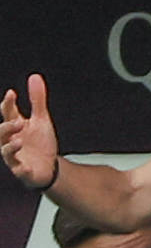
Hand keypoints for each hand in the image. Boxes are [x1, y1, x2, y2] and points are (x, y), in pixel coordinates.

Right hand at [0, 75, 60, 190]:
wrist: (49, 166)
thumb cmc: (40, 142)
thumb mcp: (41, 119)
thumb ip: (37, 100)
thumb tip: (35, 76)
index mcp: (15, 126)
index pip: (8, 113)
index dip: (8, 103)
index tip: (12, 93)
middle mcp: (11, 140)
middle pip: (2, 133)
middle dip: (7, 127)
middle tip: (18, 121)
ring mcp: (16, 156)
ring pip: (6, 152)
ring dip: (10, 146)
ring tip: (19, 140)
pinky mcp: (23, 170)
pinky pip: (19, 170)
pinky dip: (21, 169)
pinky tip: (24, 166)